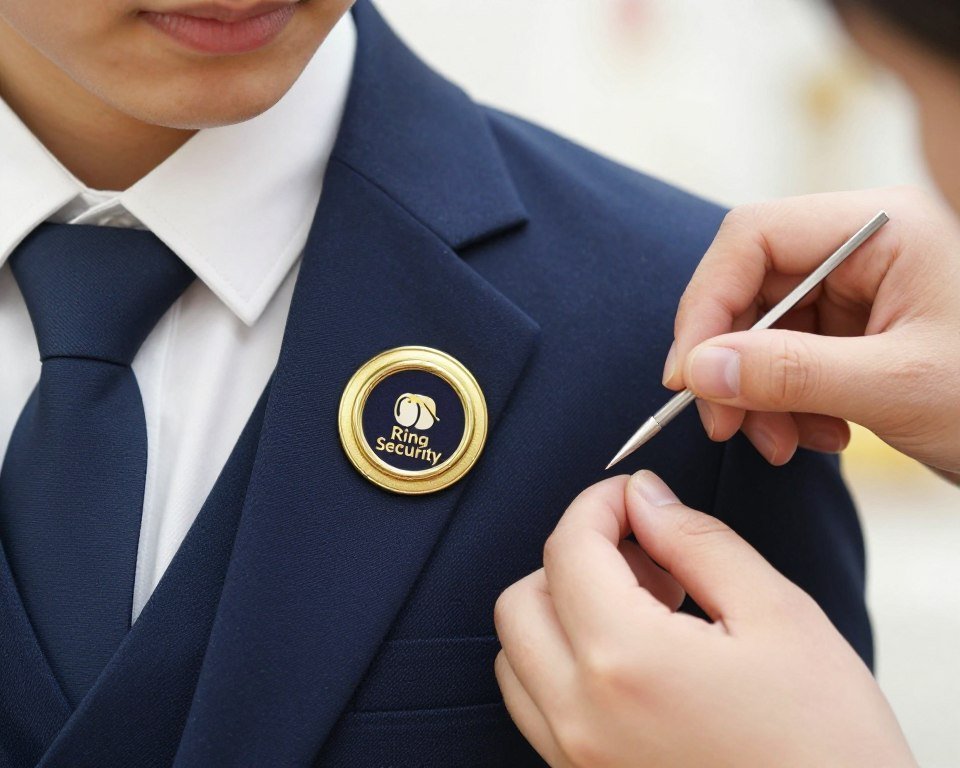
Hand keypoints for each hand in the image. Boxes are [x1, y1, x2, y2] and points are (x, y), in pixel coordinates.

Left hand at [495, 472, 914, 767]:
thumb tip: (645, 496)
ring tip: (641, 611)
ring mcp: (574, 758)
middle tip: (645, 558)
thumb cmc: (828, 743)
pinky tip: (631, 662)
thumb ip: (697, 541)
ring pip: (518, 656)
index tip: (634, 496)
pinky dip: (562, 665)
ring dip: (560, 612)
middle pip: (522, 599)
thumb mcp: (779, 617)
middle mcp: (580, 714)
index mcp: (625, 660)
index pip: (569, 549)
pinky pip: (537, 708)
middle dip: (574, 558)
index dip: (598, 504)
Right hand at [664, 187, 959, 475]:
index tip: (687, 377)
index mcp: (882, 226)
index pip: (753, 237)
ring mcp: (858, 288)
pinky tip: (820, 437)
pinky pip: (788, 357)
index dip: (707, 305)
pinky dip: (786, 402)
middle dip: (731, 363)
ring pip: (762, 329)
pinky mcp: (855, 329)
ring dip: (758, 394)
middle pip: (751, 286)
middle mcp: (862, 246)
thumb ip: (790, 373)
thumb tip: (695, 371)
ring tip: (783, 445)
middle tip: (725, 427)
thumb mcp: (898, 387)